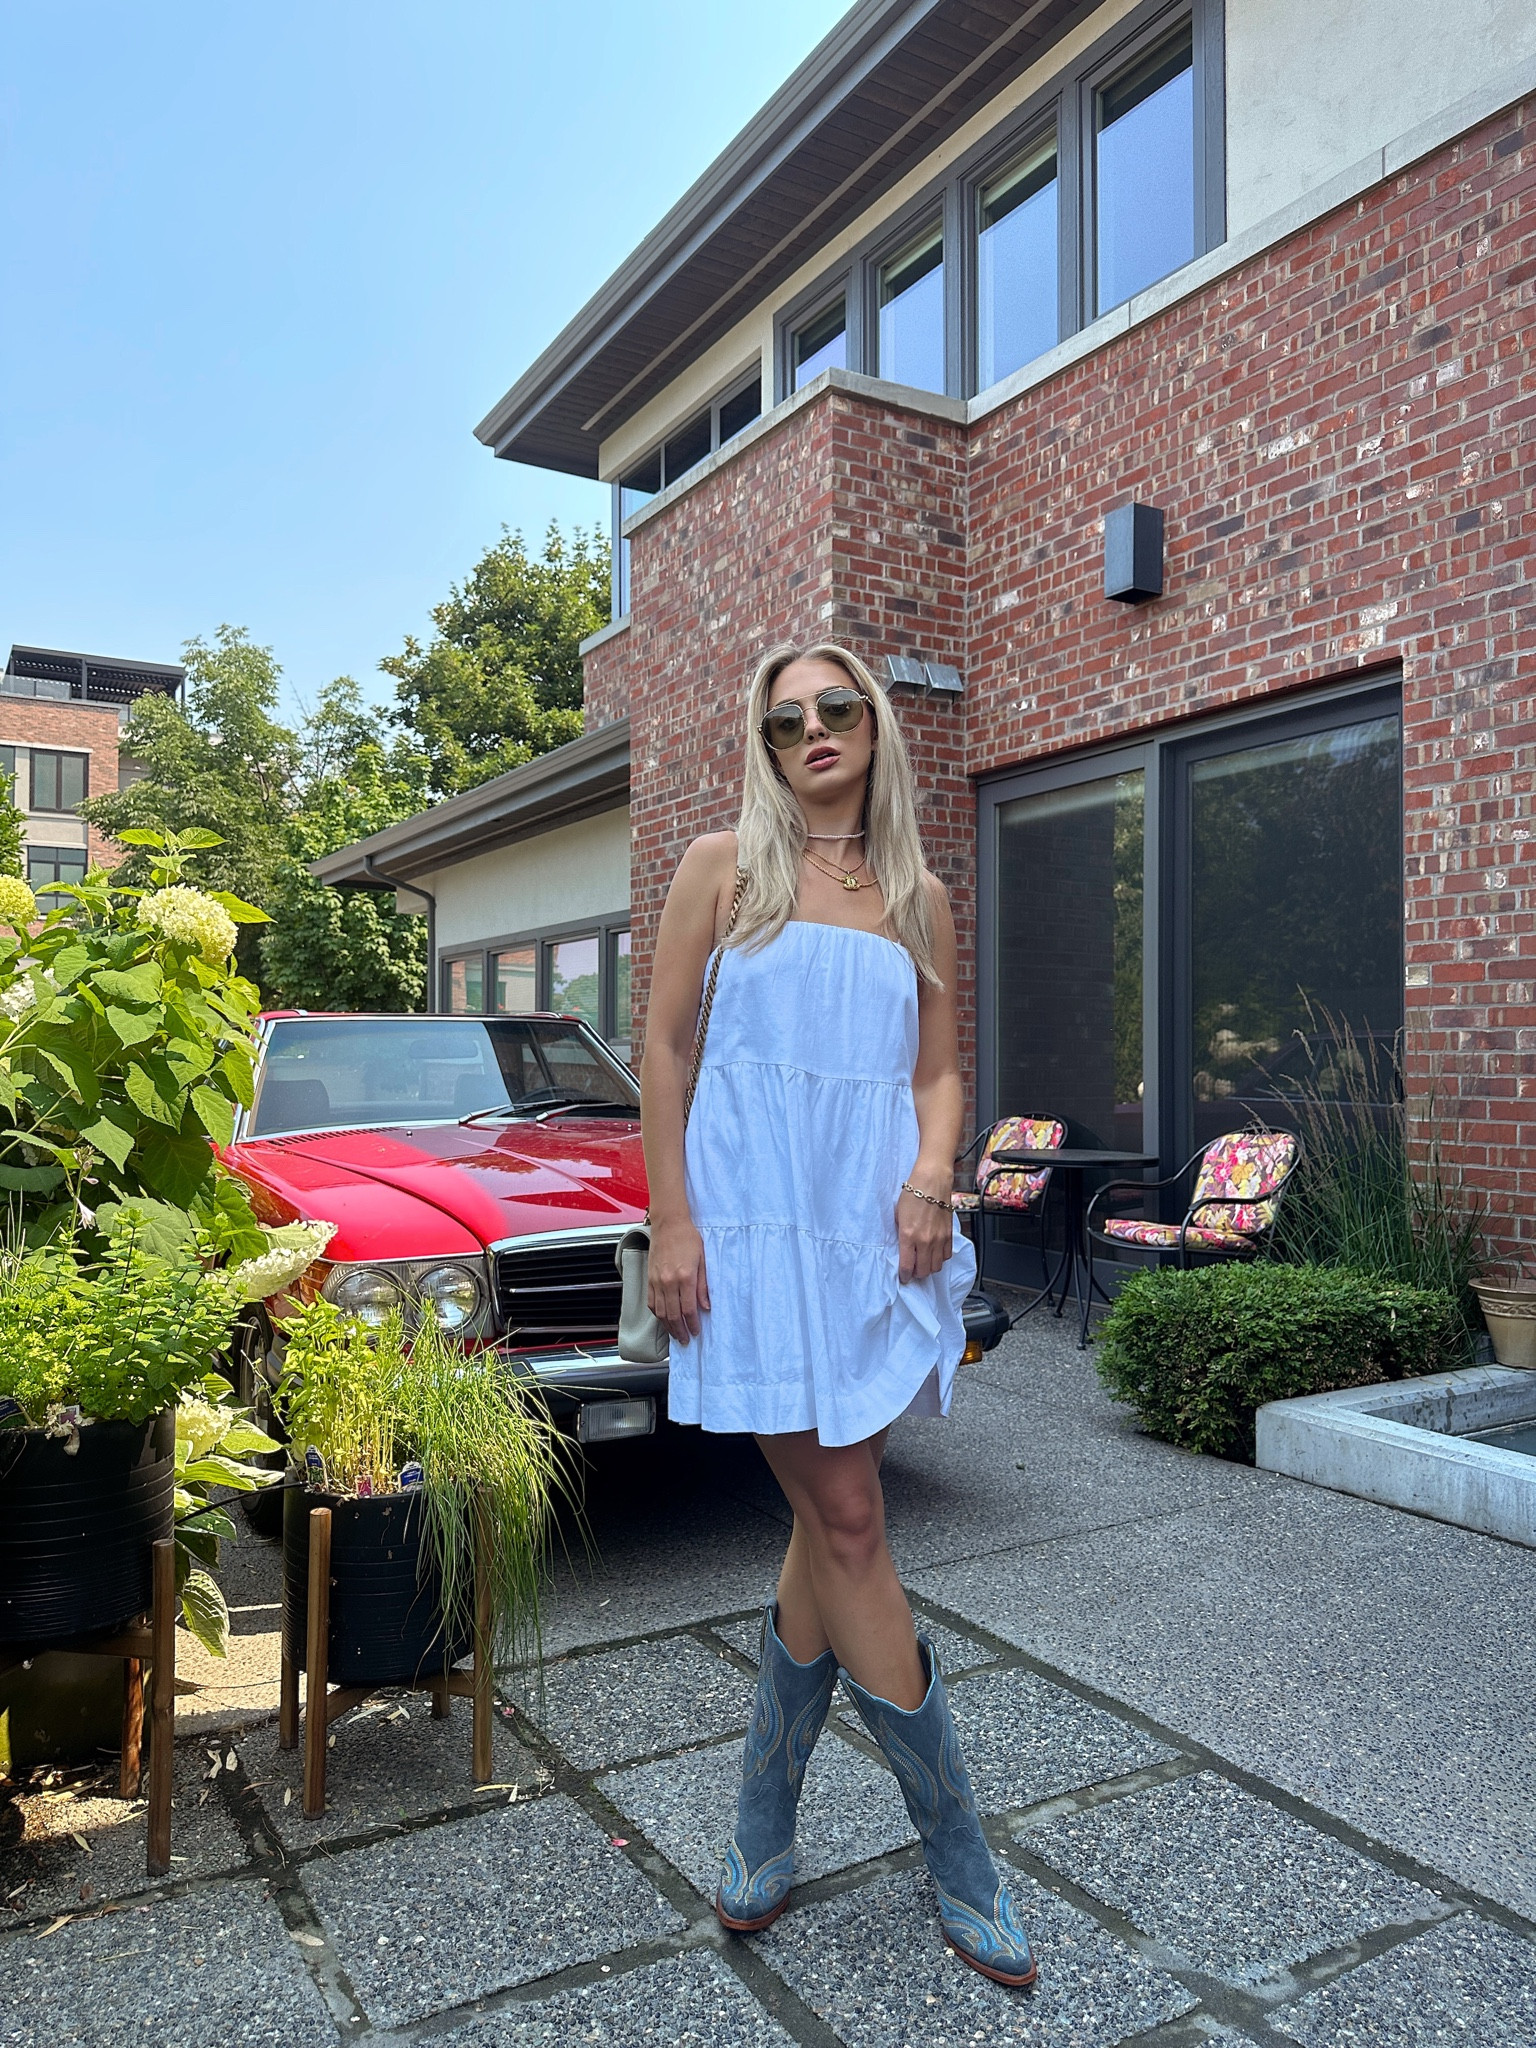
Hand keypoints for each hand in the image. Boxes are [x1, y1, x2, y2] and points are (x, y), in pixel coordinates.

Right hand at [647, 1215, 710, 1341]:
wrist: (669, 1223)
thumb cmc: (688, 1238)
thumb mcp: (703, 1260)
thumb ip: (704, 1285)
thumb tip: (706, 1306)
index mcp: (685, 1276)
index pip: (688, 1309)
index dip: (693, 1323)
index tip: (696, 1331)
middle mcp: (668, 1281)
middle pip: (673, 1314)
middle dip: (680, 1330)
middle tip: (685, 1340)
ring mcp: (657, 1280)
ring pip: (660, 1312)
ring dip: (668, 1326)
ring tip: (675, 1335)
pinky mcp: (650, 1278)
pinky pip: (652, 1302)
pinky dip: (657, 1314)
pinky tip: (663, 1319)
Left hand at [896, 1185, 953, 1283]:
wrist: (932, 1181)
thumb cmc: (912, 1194)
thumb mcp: (898, 1215)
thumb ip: (901, 1234)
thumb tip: (902, 1248)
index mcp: (909, 1236)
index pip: (907, 1267)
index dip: (904, 1276)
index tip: (903, 1277)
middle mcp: (925, 1241)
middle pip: (924, 1271)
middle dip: (917, 1274)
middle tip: (913, 1269)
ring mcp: (939, 1239)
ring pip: (937, 1266)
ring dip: (929, 1267)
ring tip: (924, 1261)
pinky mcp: (949, 1234)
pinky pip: (947, 1255)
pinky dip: (941, 1258)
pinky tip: (935, 1251)